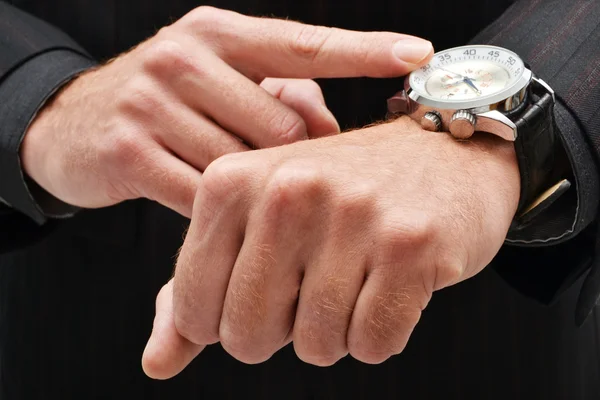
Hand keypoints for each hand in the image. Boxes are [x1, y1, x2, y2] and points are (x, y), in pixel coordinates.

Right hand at [21, 7, 432, 216]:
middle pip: (280, 125)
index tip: (419, 56)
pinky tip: (221, 215)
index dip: (363, 51)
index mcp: (217, 33)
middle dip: (297, 162)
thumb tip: (331, 128)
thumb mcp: (216, 82)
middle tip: (293, 180)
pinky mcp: (129, 153)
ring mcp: (152, 103)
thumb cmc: (167, 104)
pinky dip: (221, 214)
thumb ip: (276, 96)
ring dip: (255, 190)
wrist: (72, 124)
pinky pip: (203, 198)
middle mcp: (184, 57)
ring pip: (244, 166)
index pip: (302, 44)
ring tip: (247, 195)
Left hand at [142, 116, 519, 377]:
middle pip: (248, 337)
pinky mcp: (410, 243)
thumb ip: (198, 292)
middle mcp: (288, 190)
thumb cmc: (338, 197)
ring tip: (357, 275)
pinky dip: (380, 332)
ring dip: (335, 330)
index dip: (230, 320)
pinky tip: (392, 283)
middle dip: (281, 332)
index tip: (269, 287)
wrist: (441, 156)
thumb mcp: (254, 227)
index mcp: (231, 181)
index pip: (194, 312)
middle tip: (315, 286)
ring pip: (316, 346)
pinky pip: (373, 344)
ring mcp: (352, 213)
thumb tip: (156, 364)